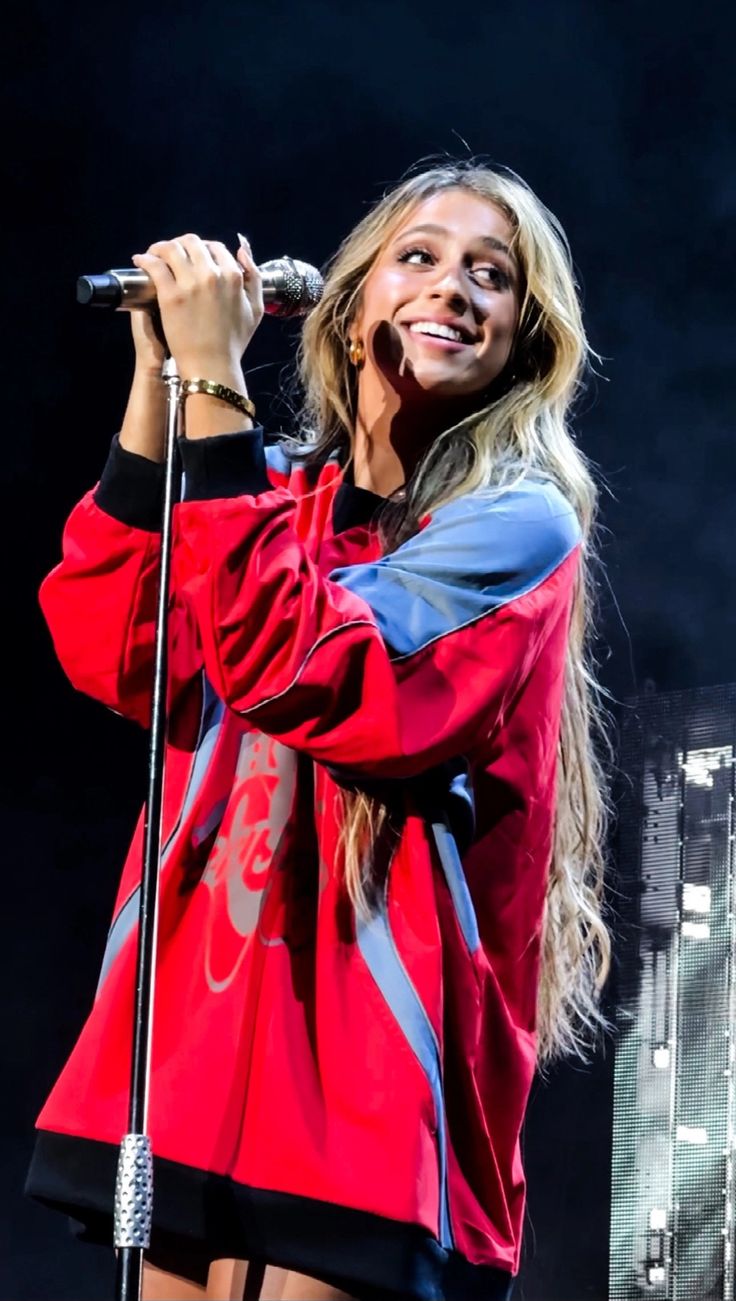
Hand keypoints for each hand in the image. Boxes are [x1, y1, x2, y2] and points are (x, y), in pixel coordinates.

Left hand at [131, 233, 263, 384]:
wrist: (212, 366)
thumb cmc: (233, 343)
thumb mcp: (256, 309)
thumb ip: (254, 278)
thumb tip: (242, 251)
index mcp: (233, 276)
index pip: (215, 247)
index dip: (203, 249)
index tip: (194, 257)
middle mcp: (212, 275)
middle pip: (192, 243)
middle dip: (180, 244)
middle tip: (172, 254)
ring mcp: (190, 284)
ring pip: (171, 248)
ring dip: (160, 247)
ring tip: (154, 255)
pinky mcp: (170, 295)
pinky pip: (154, 266)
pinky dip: (145, 259)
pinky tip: (141, 262)